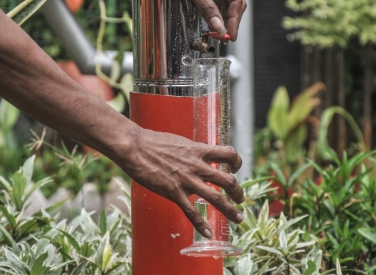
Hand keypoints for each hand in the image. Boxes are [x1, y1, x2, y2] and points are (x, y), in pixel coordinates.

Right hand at [119, 128, 244, 237]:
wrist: (135, 147)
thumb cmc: (153, 142)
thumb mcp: (179, 142)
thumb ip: (191, 151)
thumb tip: (197, 153)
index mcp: (198, 150)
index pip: (228, 154)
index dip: (236, 162)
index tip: (235, 169)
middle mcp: (197, 166)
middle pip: (228, 180)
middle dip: (238, 192)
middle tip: (240, 199)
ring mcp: (186, 180)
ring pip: (216, 198)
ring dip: (230, 210)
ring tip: (238, 218)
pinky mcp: (174, 192)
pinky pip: (191, 212)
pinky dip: (201, 225)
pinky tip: (208, 233)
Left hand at [152, 0, 246, 40]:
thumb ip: (206, 7)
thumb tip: (218, 25)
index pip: (236, 1)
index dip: (235, 20)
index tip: (230, 35)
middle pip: (234, 4)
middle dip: (230, 21)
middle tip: (225, 38)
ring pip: (224, 6)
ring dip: (222, 20)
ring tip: (217, 34)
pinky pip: (214, 4)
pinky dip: (213, 15)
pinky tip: (211, 24)